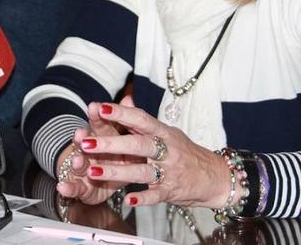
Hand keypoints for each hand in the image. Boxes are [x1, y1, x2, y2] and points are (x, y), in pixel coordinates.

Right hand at [55, 97, 142, 204]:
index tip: (95, 107)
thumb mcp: (125, 141)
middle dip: (83, 138)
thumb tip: (128, 98)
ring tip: (76, 160)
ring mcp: (84, 170)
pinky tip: (62, 187)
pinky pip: (74, 189)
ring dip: (77, 162)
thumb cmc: (116, 157)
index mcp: (103, 138)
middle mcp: (90, 152)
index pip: (100, 125)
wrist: (103, 182)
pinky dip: (68, 188)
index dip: (97, 117)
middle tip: (81, 133)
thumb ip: (126, 120)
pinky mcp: (81, 189)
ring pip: (79, 164)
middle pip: (85, 143)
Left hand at [70, 95, 230, 207]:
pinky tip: (127, 200)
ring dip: (116, 171)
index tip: (99, 108)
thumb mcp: (168, 132)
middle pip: (137, 145)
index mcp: (163, 133)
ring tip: (93, 171)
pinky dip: (142, 198)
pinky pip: (155, 195)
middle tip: (86, 143)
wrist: (215, 177)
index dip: (120, 113)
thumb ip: (144, 121)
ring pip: (140, 171)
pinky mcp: (171, 191)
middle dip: (110, 144)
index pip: (140, 119)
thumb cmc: (186, 152)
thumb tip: (126, 100)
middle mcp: (166, 150)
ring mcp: (169, 172)